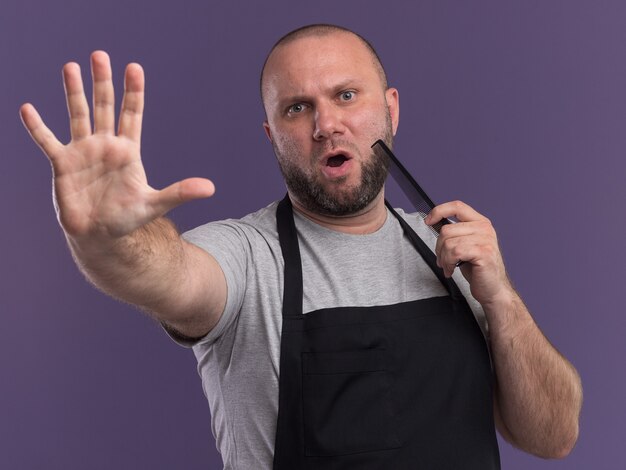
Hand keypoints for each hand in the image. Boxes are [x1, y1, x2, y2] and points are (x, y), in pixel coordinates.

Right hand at [20, 51, 214, 242]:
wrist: (100, 236)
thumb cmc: (127, 219)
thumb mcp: (155, 204)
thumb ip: (179, 192)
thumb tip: (210, 188)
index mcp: (128, 151)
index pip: (132, 115)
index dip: (134, 92)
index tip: (135, 68)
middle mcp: (105, 146)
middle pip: (104, 107)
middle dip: (103, 82)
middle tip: (100, 55)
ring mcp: (82, 152)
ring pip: (77, 115)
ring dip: (73, 92)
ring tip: (71, 66)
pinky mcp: (62, 165)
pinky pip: (47, 142)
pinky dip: (37, 127)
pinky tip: (28, 109)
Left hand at [425, 200, 512, 306]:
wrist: (493, 289)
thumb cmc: (478, 269)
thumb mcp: (465, 245)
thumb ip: (455, 233)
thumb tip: (434, 223)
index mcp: (480, 222)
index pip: (457, 206)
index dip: (439, 211)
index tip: (428, 221)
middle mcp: (484, 228)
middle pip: (447, 229)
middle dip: (438, 247)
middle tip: (443, 260)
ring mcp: (486, 239)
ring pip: (448, 242)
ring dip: (443, 258)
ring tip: (448, 266)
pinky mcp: (484, 252)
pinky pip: (454, 252)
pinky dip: (449, 263)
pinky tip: (452, 270)